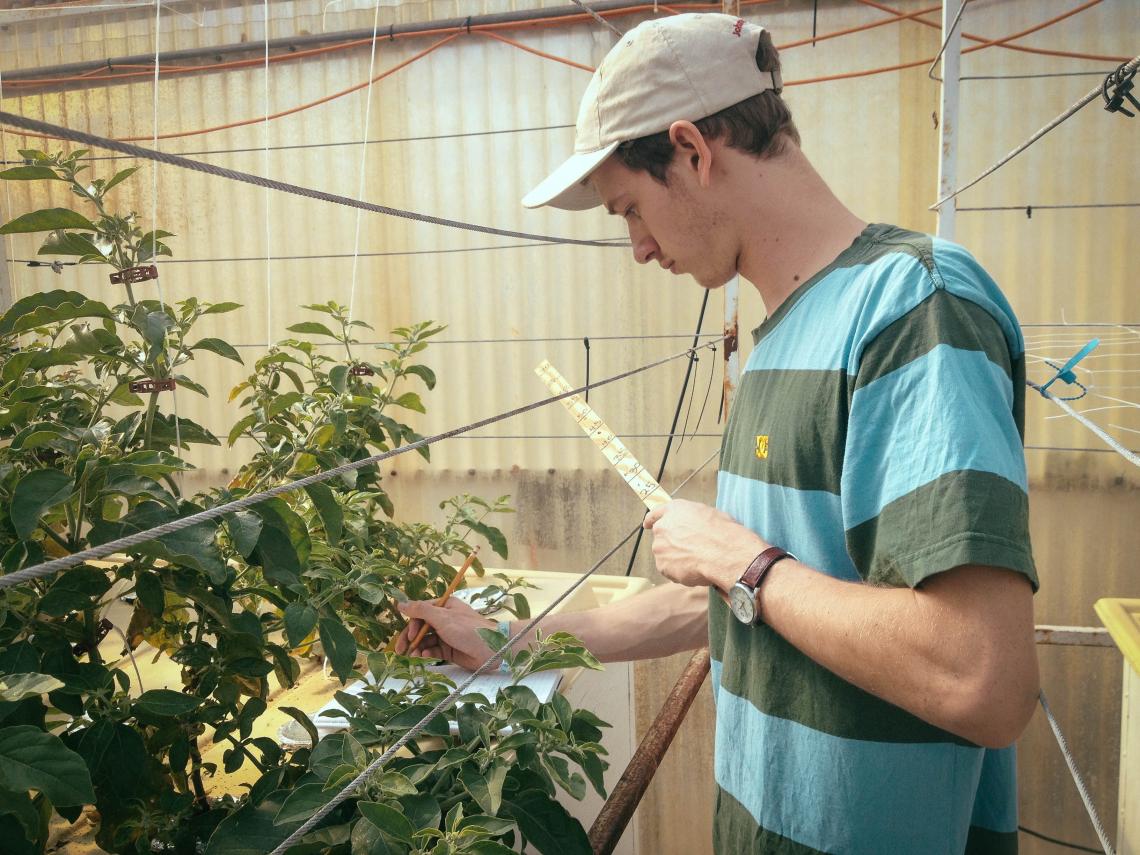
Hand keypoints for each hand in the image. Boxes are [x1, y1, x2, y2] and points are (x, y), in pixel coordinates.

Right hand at [395, 597, 499, 670]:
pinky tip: (426, 657)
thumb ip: (420, 611)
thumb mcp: (442, 617)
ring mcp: (447, 635)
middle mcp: (444, 619)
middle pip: (420, 628)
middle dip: (410, 639)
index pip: (420, 613)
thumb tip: (400, 604)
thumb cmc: (467, 629)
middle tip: (400, 651)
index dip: (412, 624)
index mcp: (444, 607)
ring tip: (414, 657)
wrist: (490, 649)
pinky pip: (433, 651)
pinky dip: (427, 654)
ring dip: (418, 648)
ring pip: (425, 641)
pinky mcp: (449, 650)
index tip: (408, 636)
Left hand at [643, 498, 767, 589]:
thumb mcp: (709, 514)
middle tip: (691, 551)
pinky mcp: (662, 565)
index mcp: (674, 510)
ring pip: (666, 555)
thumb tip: (693, 527)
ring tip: (697, 561)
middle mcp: (662, 527)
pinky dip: (679, 572)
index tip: (647, 524)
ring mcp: (660, 547)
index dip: (652, 520)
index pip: (656, 513)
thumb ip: (692, 519)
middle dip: (672, 544)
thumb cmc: (722, 533)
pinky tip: (695, 570)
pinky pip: (670, 570)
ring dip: (676, 559)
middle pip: (661, 537)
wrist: (724, 553)